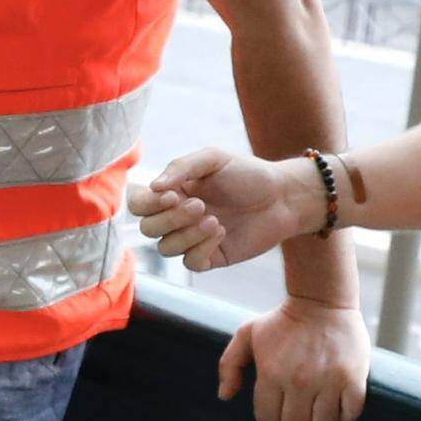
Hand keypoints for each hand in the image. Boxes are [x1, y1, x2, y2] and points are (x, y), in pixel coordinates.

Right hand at [134, 148, 303, 273]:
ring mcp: (192, 239)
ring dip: (186, 234)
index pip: (138, 204)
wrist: (283, 197)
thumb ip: (181, 167)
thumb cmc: (248, 173)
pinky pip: (190, 262)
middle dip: (170, 219)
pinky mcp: (210, 257)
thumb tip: (153, 187)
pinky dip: (201, 247)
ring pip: (165, 248)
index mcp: (172, 191)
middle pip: (147, 229)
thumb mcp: (214, 158)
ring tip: (215, 219)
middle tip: (201, 205)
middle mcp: (177, 217)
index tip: (172, 195)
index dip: (148, 204)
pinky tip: (221, 231)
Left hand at [219, 295, 370, 420]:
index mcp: (271, 374)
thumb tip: (224, 396)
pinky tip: (338, 400)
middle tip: (298, 406)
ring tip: (318, 401)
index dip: (271, 418)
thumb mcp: (248, 335)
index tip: (277, 407)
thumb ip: (229, 365)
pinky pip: (350, 413)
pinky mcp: (353, 377)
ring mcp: (328, 380)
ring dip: (320, 418)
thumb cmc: (283, 321)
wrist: (322, 300)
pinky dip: (345, 413)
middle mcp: (299, 381)